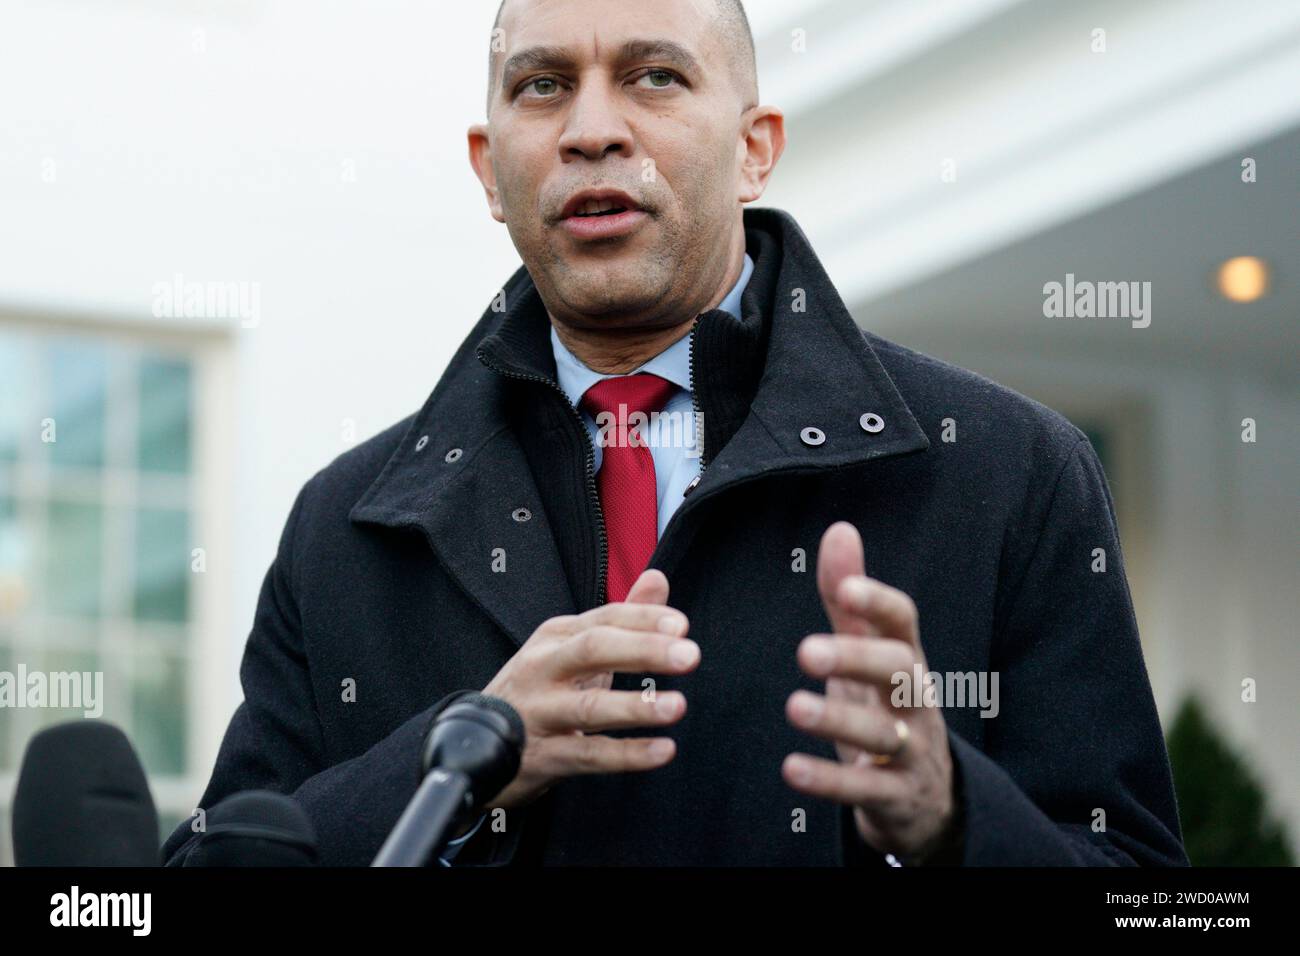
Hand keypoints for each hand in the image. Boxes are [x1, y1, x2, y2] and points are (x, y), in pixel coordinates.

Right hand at [482, 569, 698, 809]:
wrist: (476, 740)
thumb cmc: (540, 689)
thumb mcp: (575, 647)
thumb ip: (622, 616)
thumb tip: (658, 578)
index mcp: (557, 637)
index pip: (604, 619)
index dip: (643, 620)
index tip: (682, 626)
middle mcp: (544, 668)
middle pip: (593, 650)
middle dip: (643, 650)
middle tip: (689, 655)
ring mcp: (540, 712)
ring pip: (588, 707)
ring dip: (636, 706)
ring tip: (677, 706)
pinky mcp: (542, 756)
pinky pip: (588, 755)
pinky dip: (627, 755)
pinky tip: (662, 751)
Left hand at [782, 522, 957, 862]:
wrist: (928, 800)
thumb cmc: (889, 709)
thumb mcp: (869, 654)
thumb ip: (848, 600)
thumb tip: (839, 528)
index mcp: (906, 660)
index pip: (904, 623)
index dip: (878, 603)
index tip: (845, 587)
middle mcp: (915, 701)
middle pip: (898, 673)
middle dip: (856, 659)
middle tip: (805, 650)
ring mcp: (911, 750)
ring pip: (882, 733)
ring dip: (837, 720)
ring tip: (794, 708)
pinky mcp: (895, 796)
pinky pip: (865, 789)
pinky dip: (829, 781)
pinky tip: (791, 769)